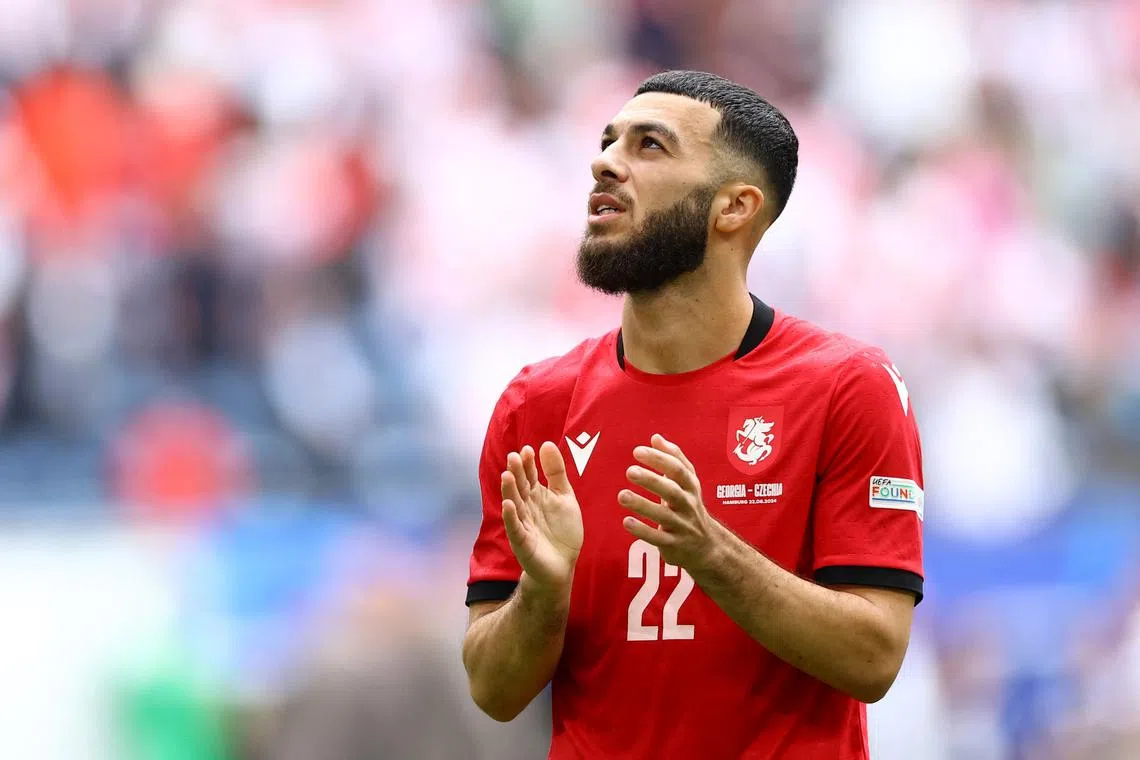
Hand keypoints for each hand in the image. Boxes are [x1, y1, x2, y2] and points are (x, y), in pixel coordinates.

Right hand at [501, 441, 583, 592]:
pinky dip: (511, 517)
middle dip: (517, 473)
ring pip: (515, 505)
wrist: (563, 564)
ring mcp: (523, 524)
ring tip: (507, 475)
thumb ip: (556, 472)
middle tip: (514, 457)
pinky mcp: (523, 542)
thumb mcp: (564, 497)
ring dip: (510, 491)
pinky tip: (508, 505)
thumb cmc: (562, 531)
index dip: (529, 464)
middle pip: (520, 487)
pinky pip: (515, 528)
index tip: (528, 450)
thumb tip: (547, 443)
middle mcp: (526, 507)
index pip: (530, 476)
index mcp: (536, 495)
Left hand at [620, 434, 723, 571]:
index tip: (637, 451)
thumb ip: (673, 459)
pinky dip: (642, 531)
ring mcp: (683, 526)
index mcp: (691, 487)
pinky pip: (658, 538)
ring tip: (622, 495)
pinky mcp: (674, 545)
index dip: (659, 459)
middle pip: (672, 491)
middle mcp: (689, 505)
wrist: (706, 546)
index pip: (678, 470)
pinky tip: (626, 521)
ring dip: (642, 505)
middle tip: (629, 471)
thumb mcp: (687, 483)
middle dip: (651, 481)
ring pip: (664, 516)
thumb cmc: (688, 507)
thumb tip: (655, 437)